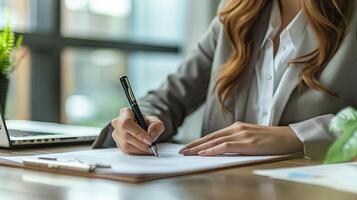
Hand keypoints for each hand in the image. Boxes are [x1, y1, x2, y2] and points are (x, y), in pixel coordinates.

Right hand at [111, 108, 164, 154]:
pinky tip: (144, 151)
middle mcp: (117, 123)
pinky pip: (126, 151)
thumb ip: (155, 127)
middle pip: (126, 135)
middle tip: (150, 146)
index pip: (127, 123)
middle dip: (140, 143)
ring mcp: (116, 134)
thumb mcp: (155, 122)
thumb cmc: (148, 123)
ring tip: (149, 149)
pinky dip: (136, 152)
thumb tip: (151, 137)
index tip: (149, 140)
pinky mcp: (118, 143)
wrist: (144, 129)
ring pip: (125, 144)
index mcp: (125, 113)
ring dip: (139, 149)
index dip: (138, 133)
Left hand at [179, 122, 302, 155]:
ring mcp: (241, 134)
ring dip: (199, 148)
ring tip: (187, 153)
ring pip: (215, 141)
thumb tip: (224, 149)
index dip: (199, 142)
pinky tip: (204, 154)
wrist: (289, 137)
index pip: (213, 135)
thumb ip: (237, 141)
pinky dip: (213, 150)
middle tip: (182, 151)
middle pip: (210, 137)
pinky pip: (226, 146)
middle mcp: (236, 129)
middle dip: (194, 145)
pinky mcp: (247, 142)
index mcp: (237, 127)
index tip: (188, 147)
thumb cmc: (271, 140)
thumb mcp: (251, 138)